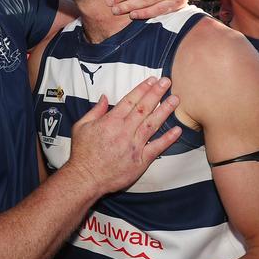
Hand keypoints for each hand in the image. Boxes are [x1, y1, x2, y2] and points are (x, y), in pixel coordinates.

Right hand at [67, 76, 179, 195]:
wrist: (86, 177)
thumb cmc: (82, 154)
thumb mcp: (81, 127)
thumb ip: (95, 111)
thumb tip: (104, 98)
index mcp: (111, 121)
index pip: (130, 100)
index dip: (142, 88)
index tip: (152, 81)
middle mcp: (125, 130)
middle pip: (144, 108)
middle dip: (157, 93)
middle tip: (167, 82)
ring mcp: (134, 145)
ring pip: (153, 124)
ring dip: (165, 110)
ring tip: (175, 99)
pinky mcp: (140, 160)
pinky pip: (157, 147)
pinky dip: (168, 139)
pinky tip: (177, 130)